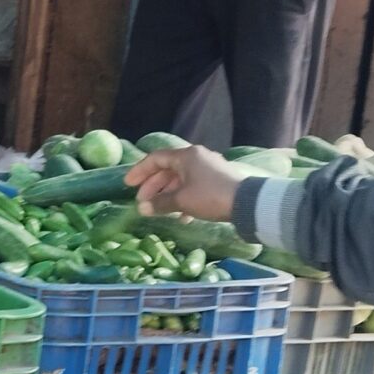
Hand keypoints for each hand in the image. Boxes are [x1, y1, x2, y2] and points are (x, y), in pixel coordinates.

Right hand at [125, 145, 253, 221]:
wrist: (246, 203)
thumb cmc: (210, 196)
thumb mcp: (182, 200)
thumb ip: (160, 203)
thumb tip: (142, 208)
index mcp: (186, 156)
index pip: (156, 159)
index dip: (140, 171)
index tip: (128, 184)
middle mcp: (196, 158)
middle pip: (168, 170)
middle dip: (153, 187)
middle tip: (142, 202)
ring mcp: (208, 169)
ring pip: (180, 180)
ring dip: (168, 195)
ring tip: (159, 211)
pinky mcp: (217, 180)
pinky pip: (193, 186)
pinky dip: (183, 198)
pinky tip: (181, 216)